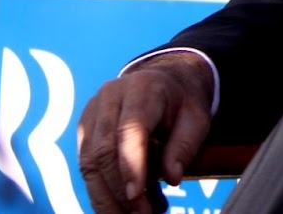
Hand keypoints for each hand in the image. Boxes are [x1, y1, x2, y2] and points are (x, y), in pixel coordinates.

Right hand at [78, 52, 213, 213]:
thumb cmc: (182, 103)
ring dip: (107, 198)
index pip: (130, 130)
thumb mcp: (197, 118)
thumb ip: (184, 145)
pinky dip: (101, 191)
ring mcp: (92, 112)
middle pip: (103, 151)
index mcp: (143, 88)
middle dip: (118, 191)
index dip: (130, 166)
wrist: (163, 82)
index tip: (137, 198)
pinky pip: (86, 166)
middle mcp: (110, 97)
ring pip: (88, 163)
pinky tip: (122, 207)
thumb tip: (172, 178)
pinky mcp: (85, 129)